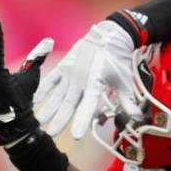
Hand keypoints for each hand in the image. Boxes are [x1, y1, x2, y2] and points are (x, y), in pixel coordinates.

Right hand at [34, 20, 139, 138]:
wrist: (109, 35)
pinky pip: (50, 79)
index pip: (88, 105)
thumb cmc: (118, 60)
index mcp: (97, 82)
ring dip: (48, 108)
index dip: (81, 121)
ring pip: (57, 94)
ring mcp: (70, 71)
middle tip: (50, 134)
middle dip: (59, 120)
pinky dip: (42, 90)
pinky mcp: (63, 66)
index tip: (75, 136)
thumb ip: (127, 101)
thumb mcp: (125, 81)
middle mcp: (81, 78)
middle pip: (68, 103)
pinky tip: (33, 100)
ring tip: (39, 121)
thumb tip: (136, 118)